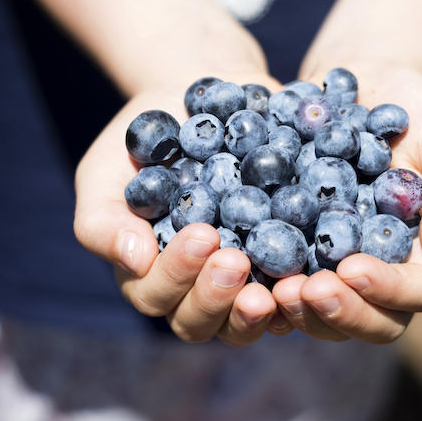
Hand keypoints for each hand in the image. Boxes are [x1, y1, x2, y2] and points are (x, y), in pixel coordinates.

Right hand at [74, 74, 293, 345]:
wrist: (200, 98)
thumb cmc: (143, 139)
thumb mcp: (105, 172)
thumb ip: (103, 221)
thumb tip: (134, 261)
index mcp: (152, 276)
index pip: (158, 297)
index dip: (177, 276)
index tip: (201, 234)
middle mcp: (198, 288)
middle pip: (203, 322)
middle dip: (217, 296)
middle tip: (235, 259)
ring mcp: (244, 280)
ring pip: (249, 319)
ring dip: (259, 309)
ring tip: (277, 285)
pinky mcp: (286, 261)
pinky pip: (295, 289)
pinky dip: (305, 289)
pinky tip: (317, 272)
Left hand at [272, 65, 421, 342]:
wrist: (360, 87)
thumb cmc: (416, 115)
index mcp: (421, 257)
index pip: (413, 294)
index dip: (384, 290)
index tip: (352, 268)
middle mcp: (378, 272)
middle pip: (366, 320)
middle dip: (335, 311)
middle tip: (303, 290)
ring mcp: (333, 265)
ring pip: (320, 312)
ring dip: (297, 309)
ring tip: (271, 289)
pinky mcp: (294, 247)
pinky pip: (280, 279)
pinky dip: (263, 282)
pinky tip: (241, 267)